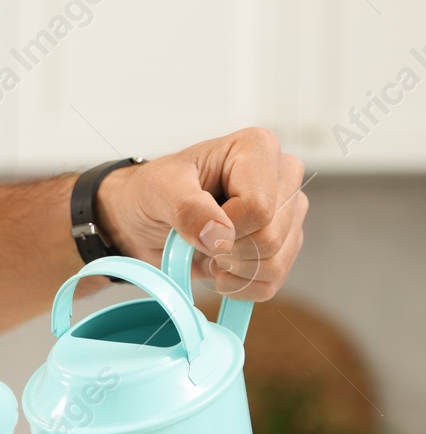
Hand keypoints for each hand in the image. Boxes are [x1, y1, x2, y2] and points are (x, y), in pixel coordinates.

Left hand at [96, 127, 307, 300]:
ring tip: (208, 251)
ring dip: (231, 269)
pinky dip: (238, 285)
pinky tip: (219, 268)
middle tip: (199, 239)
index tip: (196, 223)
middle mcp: (283, 176)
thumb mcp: (159, 190)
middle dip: (226, 250)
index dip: (222, 227)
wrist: (144, 217)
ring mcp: (289, 211)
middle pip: (270, 237)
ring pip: (275, 263)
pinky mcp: (286, 243)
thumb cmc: (155, 192)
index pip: (257, 207)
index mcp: (257, 148)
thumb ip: (187, 208)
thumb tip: (220, 237)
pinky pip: (272, 282)